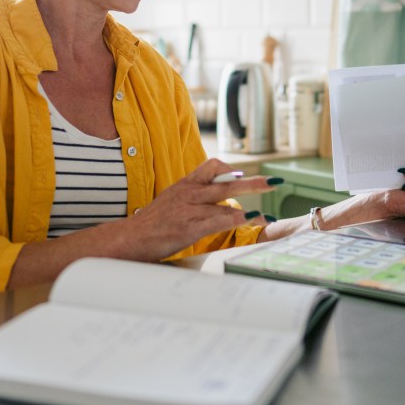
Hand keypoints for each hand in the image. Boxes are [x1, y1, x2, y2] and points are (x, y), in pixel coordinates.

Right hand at [120, 158, 276, 260]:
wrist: (130, 238)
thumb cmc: (152, 223)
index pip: (212, 166)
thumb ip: (192, 196)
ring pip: (227, 200)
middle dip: (254, 182)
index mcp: (185, 184)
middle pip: (227, 181)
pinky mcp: (190, 226)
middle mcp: (190, 192)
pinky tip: (250, 221)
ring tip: (267, 215)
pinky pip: (219, 219)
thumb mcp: (172, 200)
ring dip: (251, 207)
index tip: (242, 174)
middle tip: (274, 182)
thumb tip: (213, 199)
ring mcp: (190, 208)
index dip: (230, 169)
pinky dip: (238, 219)